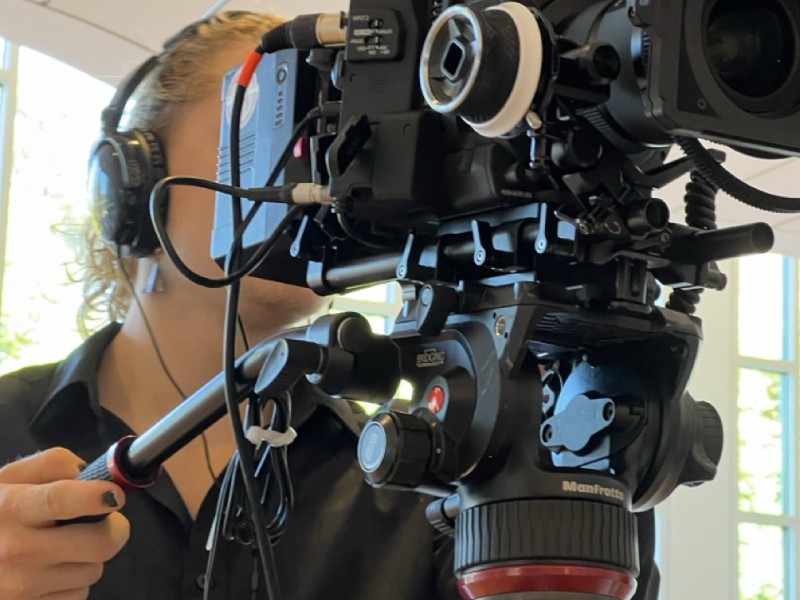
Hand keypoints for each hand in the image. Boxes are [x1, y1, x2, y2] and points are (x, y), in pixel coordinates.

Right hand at [0, 447, 129, 599]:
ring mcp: (21, 586)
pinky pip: (78, 594)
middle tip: (104, 520)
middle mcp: (14, 549)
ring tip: (62, 546)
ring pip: (93, 570)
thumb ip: (53, 465)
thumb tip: (93, 475)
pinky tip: (50, 571)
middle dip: (112, 529)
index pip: (60, 499)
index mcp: (9, 508)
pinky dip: (73, 582)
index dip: (95, 496)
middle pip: (100, 543)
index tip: (116, 495)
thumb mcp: (9, 478)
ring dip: (88, 557)